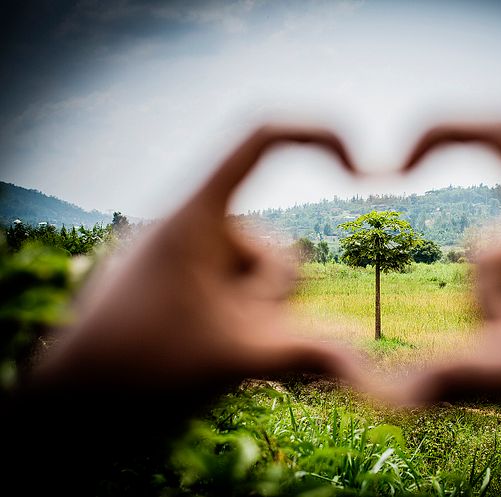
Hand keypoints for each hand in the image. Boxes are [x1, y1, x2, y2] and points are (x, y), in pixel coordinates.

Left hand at [33, 124, 362, 390]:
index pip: (261, 140)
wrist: (69, 408)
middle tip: (241, 340)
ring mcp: (180, 257)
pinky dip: (239, 321)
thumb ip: (309, 355)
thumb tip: (370, 366)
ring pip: (255, 274)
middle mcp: (188, 225)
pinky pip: (231, 288)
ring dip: (257, 317)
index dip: (318, 137)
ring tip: (217, 353)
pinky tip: (211, 353)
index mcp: (196, 215)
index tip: (358, 165)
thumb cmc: (141, 373)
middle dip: (277, 298)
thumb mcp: (236, 357)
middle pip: (275, 244)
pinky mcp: (175, 284)